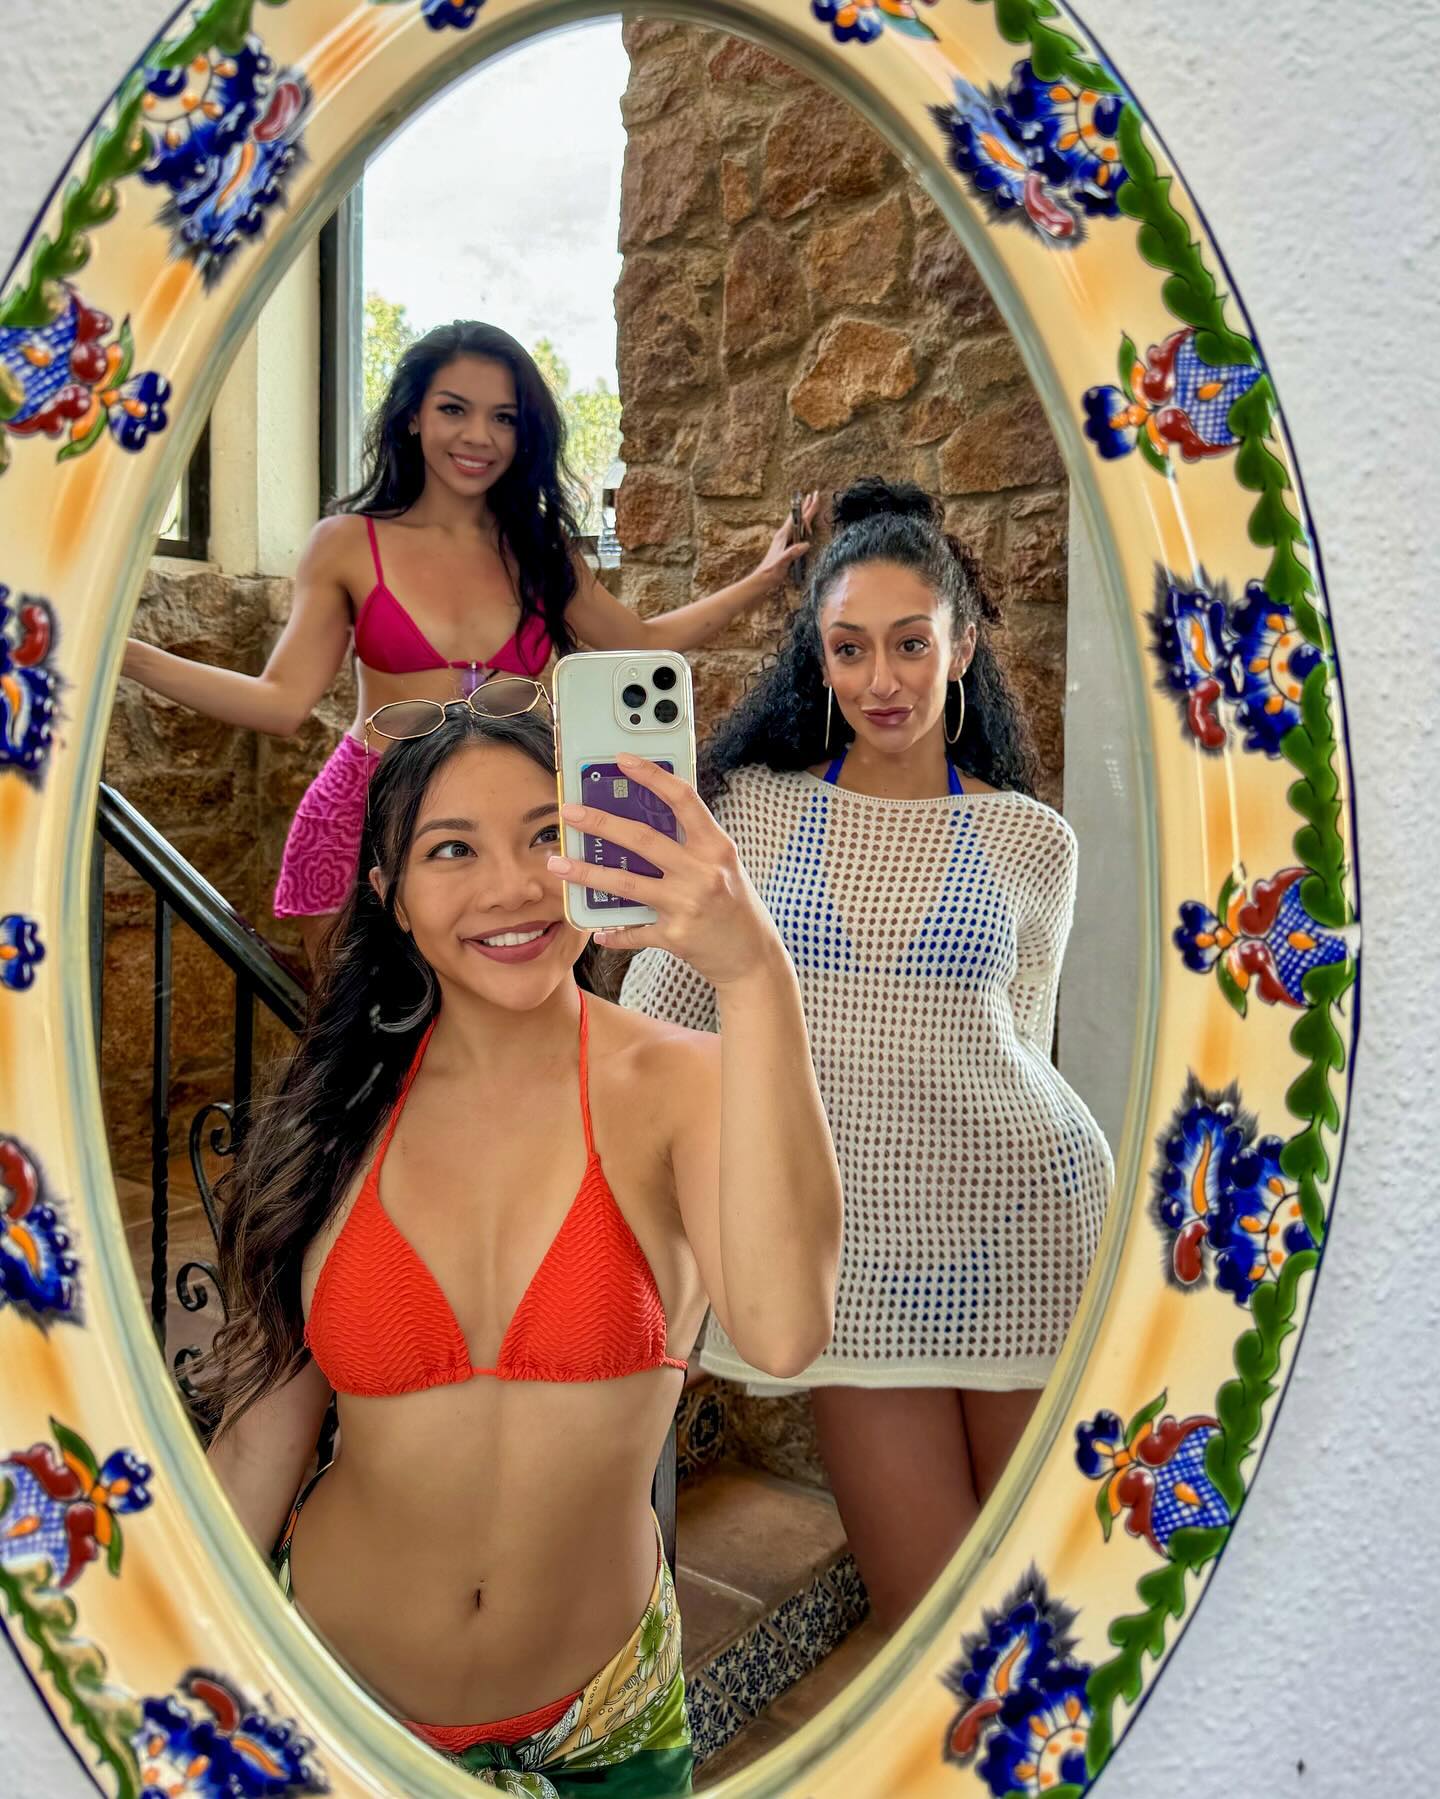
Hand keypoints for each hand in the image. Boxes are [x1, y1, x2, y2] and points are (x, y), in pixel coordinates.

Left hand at [548, 755, 785, 987]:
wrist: (752, 956)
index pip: (682, 799)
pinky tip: (596, 929)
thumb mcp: (722, 864)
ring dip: (586, 872)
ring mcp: (687, 904)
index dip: (652, 776)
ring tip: (558, 863)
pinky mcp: (675, 935)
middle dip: (600, 823)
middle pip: (642, 839)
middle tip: (569, 812)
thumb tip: (639, 821)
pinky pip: (633, 931)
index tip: (622, 759)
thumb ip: (690, 843)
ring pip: (626, 883)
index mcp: (716, 846)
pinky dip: (613, 931)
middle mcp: (702, 872)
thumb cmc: (734, 904)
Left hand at [750, 491, 820, 592]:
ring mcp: (784, 539)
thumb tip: (806, 544)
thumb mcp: (782, 562)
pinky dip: (802, 522)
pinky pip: (796, 529)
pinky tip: (802, 523)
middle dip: (806, 505)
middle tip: (814, 494)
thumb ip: (793, 553)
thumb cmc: (771, 571)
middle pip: (798, 516)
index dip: (807, 508)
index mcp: (783, 536)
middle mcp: (783, 535)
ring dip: (804, 511)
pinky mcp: (785, 544)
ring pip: (797, 521)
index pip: (798, 519)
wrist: (762, 578)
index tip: (813, 497)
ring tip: (809, 503)